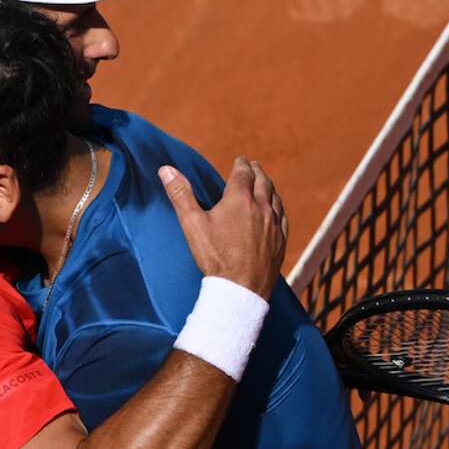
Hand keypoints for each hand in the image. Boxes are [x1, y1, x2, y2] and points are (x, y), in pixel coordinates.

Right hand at [159, 157, 286, 299]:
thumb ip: (181, 194)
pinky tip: (276, 209)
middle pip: (262, 182)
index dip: (241, 164)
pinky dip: (278, 206)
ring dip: (269, 186)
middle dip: (256, 171)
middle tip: (253, 166)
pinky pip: (282, 216)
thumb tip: (166, 169)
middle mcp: (261, 207)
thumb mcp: (192, 224)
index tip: (240, 160)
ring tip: (265, 182)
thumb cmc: (214, 257)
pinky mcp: (280, 241)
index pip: (242, 173)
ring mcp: (274, 224)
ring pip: (275, 197)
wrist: (240, 288)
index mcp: (239, 199)